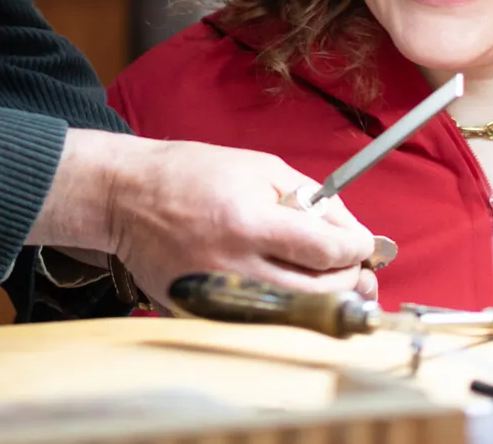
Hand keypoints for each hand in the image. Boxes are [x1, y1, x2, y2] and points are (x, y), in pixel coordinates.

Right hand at [32, 131, 376, 308]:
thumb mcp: (259, 166)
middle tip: (359, 269)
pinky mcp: (202, 316)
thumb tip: (348, 231)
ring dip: (326, 301)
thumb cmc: (192, 174)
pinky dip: (287, 315)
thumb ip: (309, 199)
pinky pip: (261, 326)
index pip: (327, 250)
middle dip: (350, 279)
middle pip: (319, 292)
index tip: (364, 245)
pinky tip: (297, 298)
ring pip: (296, 317)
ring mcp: (217, 298)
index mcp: (250, 222)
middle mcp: (235, 266)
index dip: (358, 249)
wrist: (128, 196)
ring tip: (336, 284)